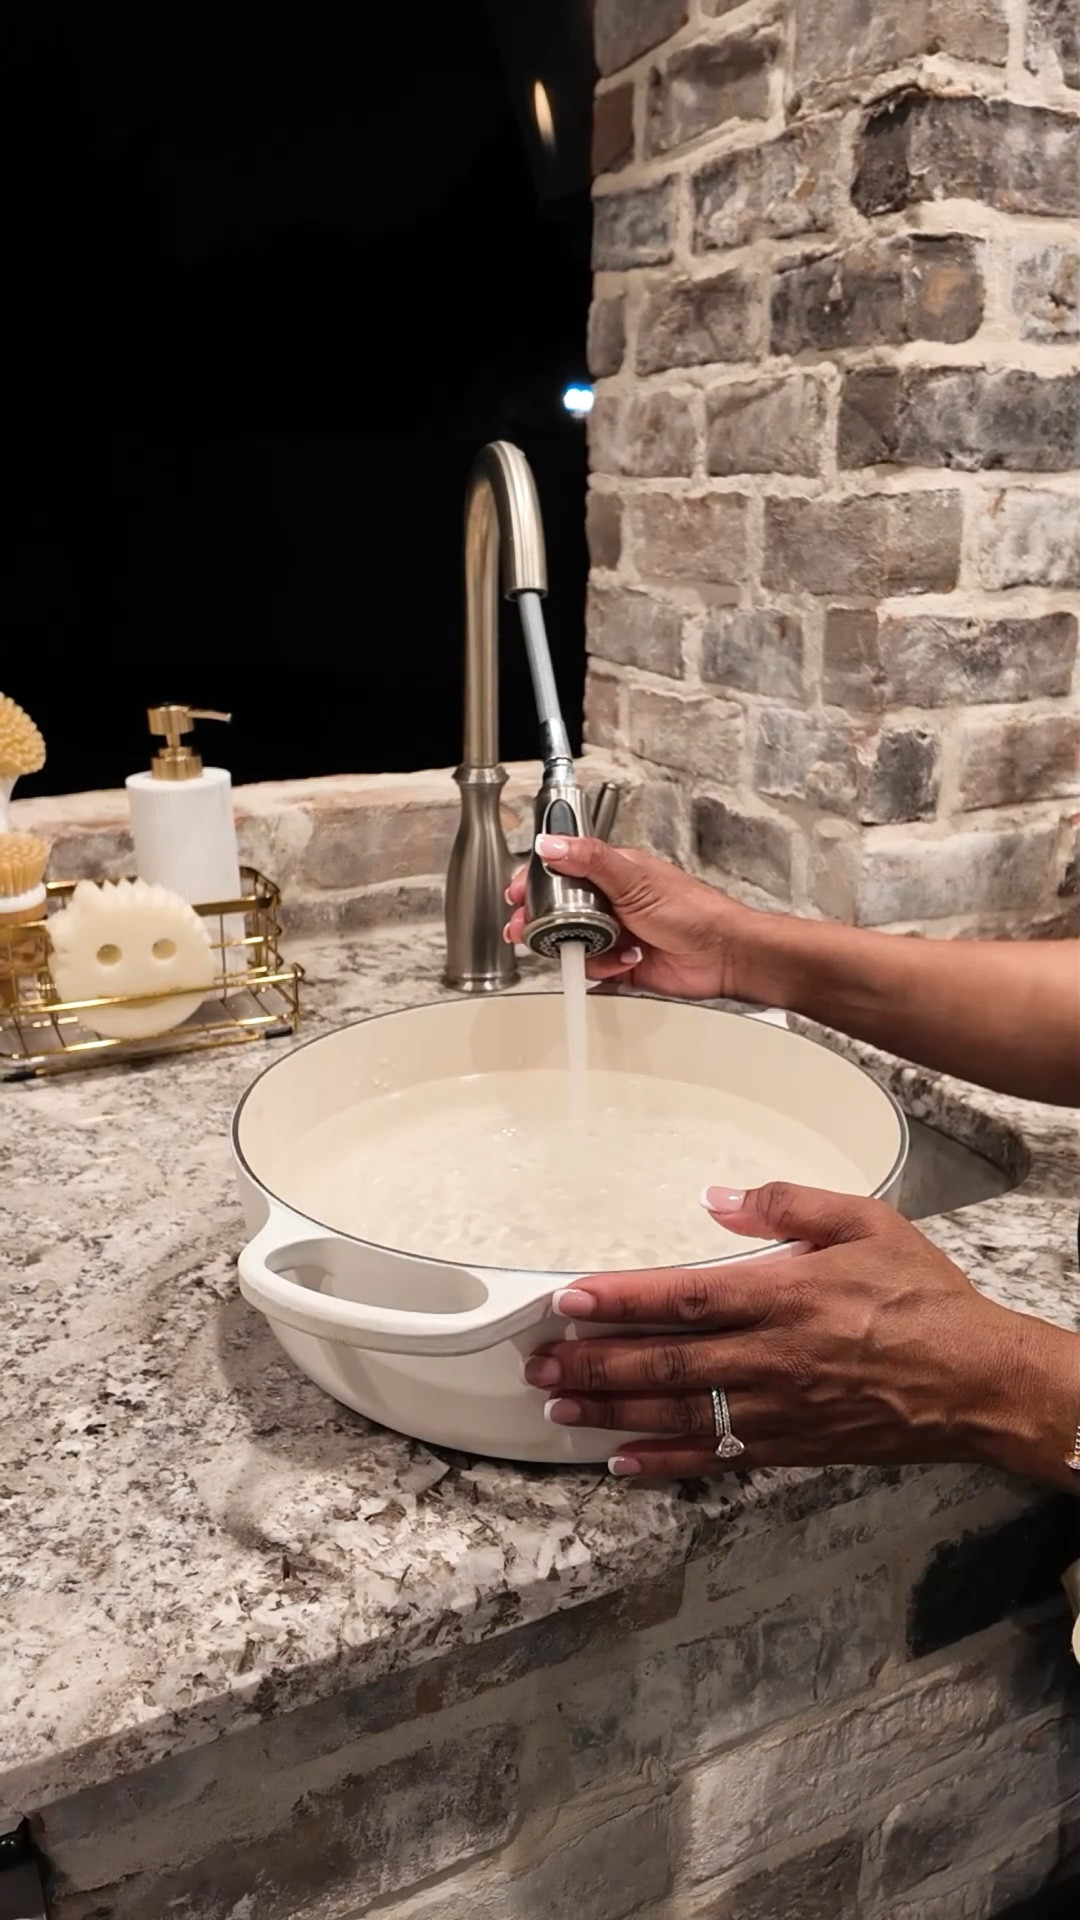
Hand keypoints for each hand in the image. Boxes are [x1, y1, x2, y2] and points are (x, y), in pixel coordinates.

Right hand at [504, 836, 757, 1000]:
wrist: (724, 955)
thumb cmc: (693, 911)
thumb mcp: (634, 879)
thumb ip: (590, 860)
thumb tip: (552, 844)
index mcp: (613, 874)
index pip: (562, 871)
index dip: (536, 883)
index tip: (516, 893)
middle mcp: (611, 903)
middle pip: (560, 912)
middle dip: (544, 924)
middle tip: (529, 930)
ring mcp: (615, 934)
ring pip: (573, 944)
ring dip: (581, 950)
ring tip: (601, 949)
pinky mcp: (622, 964)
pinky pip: (592, 970)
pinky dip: (603, 970)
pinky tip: (624, 963)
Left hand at [522, 1181, 1073, 1483]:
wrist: (977, 1381)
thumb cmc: (924, 1299)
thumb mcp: (866, 1222)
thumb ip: (788, 1204)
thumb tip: (718, 1197)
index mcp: (785, 1295)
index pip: (682, 1297)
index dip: (618, 1299)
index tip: (567, 1299)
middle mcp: (772, 1357)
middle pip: (664, 1362)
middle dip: (592, 1364)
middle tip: (539, 1365)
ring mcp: (778, 1409)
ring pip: (677, 1413)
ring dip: (612, 1412)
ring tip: (559, 1409)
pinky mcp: (789, 1447)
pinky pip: (714, 1458)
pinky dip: (663, 1462)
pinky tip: (622, 1462)